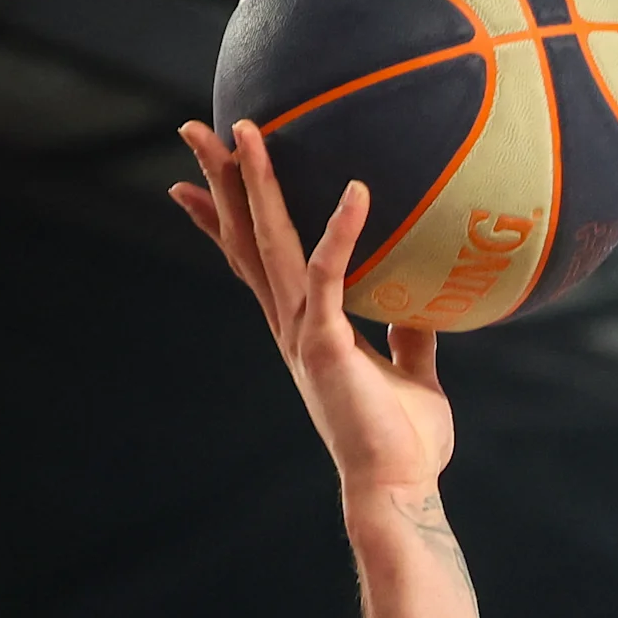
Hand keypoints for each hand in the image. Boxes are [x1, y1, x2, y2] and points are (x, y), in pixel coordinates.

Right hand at [170, 120, 453, 502]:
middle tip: (192, 128)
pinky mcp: (326, 345)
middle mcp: (291, 325)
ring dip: (253, 186)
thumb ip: (408, 334)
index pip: (255, 260)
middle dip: (217, 182)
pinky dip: (341, 231)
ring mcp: (303, 333)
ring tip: (242, 130)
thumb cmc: (405, 442)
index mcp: (304, 329)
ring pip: (268, 244)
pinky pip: (331, 274)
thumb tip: (424, 304)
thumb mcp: (412, 372)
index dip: (224, 218)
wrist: (397, 489)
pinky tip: (355, 189)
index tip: (197, 177)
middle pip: (244, 239)